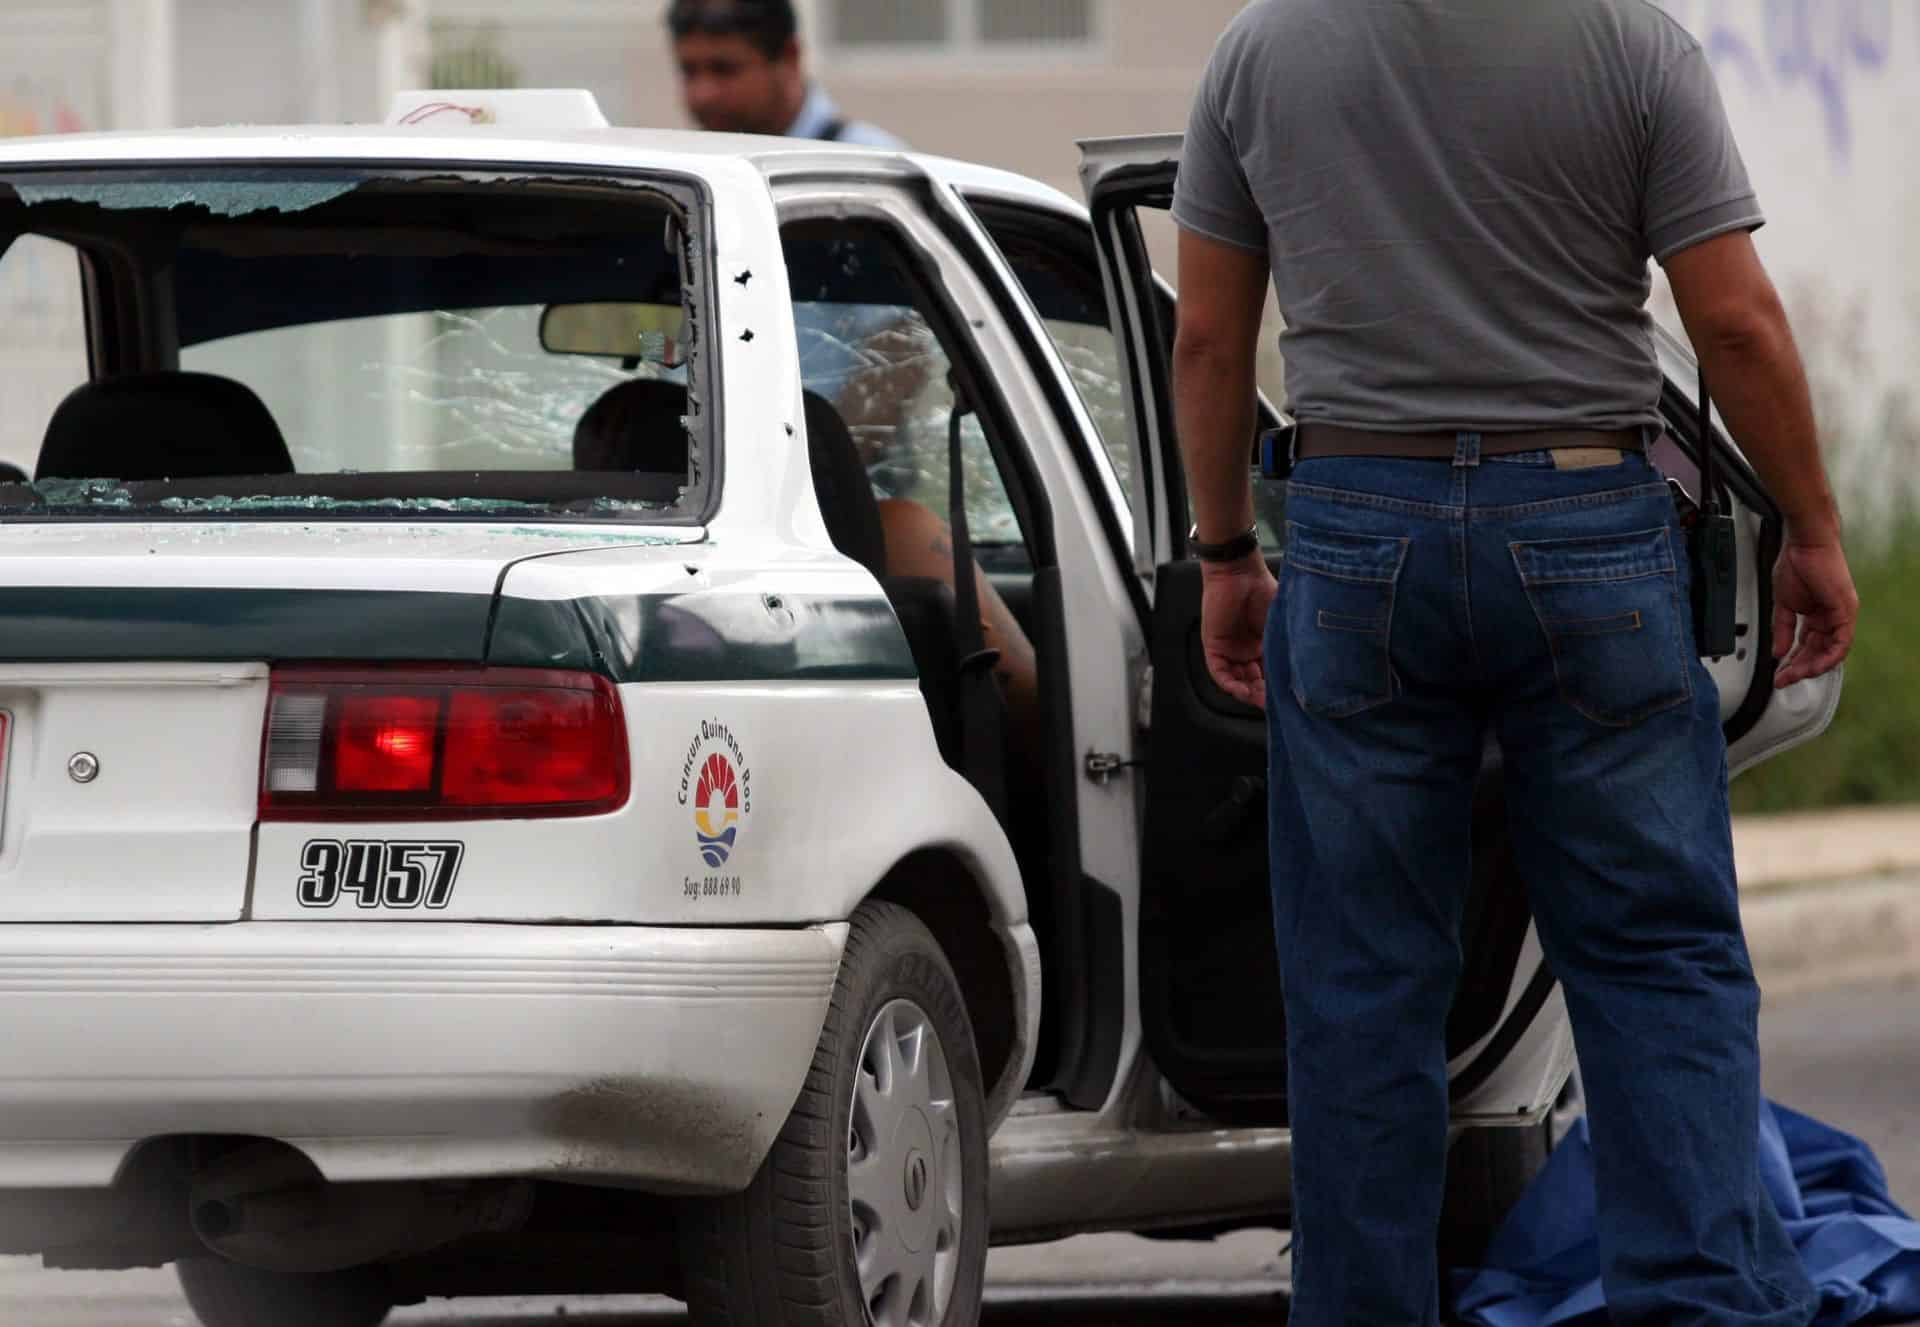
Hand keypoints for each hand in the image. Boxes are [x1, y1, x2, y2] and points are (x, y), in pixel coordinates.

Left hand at [1200, 554, 1278, 708]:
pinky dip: (1230, 683)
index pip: (1270, 674)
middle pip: (1253, 681)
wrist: (1240, 572)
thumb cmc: (1263, 590)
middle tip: (1275, 705)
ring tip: (1260, 699)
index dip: (1278, 688)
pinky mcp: (1213, 647)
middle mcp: (1246, 651)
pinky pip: (1219, 672)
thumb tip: (1303, 671)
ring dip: (1247, 692)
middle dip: (1263, 695)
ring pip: (1237, 680)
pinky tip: (1242, 690)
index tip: (1291, 699)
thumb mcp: (1281, 624)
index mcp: (1264, 645)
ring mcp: (1229, 650)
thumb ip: (1287, 645)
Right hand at [1772, 538, 1857, 687]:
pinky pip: (1841, 642)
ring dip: (1811, 667)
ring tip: (1793, 675)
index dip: (1793, 661)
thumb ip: (1783, 629)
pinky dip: (1827, 657)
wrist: (1804, 542)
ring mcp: (1841, 614)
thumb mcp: (1783, 604)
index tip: (1778, 673)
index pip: (1809, 645)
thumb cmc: (1795, 563)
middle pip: (1819, 651)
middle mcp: (1833, 616)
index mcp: (1818, 614)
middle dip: (1799, 668)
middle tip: (1783, 679)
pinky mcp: (1846, 610)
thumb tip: (1778, 651)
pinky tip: (1811, 665)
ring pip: (1832, 651)